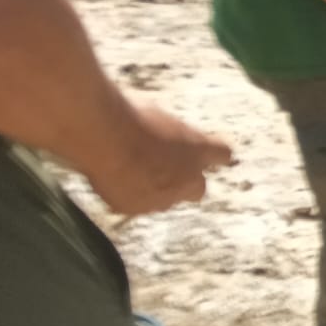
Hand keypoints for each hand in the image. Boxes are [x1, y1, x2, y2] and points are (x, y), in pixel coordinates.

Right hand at [88, 105, 234, 214]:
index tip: (208, 152)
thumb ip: (170, 133)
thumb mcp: (158, 116)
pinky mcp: (136, 208)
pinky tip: (114, 176)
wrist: (103, 138)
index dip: (213, 154)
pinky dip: (129, 194)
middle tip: (164, 167)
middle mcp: (188, 179)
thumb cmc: (130, 117)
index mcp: (200, 149)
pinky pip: (137, 203)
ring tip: (130, 166)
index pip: (222, 154)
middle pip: (197, 187)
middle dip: (185, 181)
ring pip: (166, 198)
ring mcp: (163, 198)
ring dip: (156, 188)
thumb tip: (165, 135)